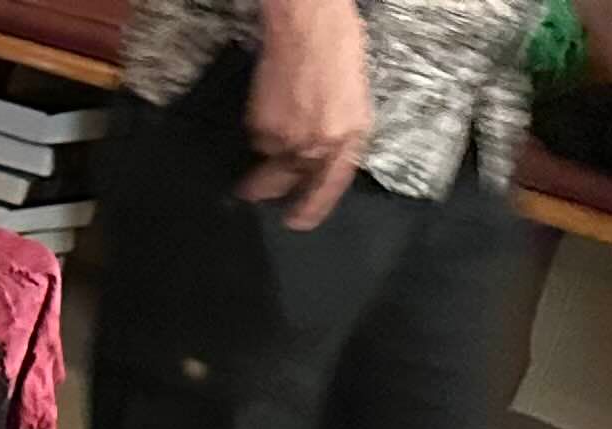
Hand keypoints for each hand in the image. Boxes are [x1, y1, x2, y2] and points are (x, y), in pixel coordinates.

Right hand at [241, 0, 375, 227]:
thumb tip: (319, 157)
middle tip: (258, 192)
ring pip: (270, 161)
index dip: (311, 209)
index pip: (329, 188)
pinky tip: (272, 105)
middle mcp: (318, 145)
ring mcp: (287, 138)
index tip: (297, 221)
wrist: (308, 24)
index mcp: (350, 137)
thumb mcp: (354, 98)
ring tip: (276, 122)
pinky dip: (261, 130)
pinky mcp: (260, 127)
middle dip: (270, 191)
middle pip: (285, 185)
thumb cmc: (339, 49)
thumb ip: (340, 133)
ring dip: (268, 151)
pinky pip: (257, 140)